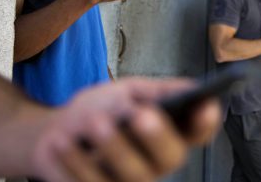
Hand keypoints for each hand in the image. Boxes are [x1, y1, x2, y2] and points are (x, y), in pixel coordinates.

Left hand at [30, 78, 220, 181]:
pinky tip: (61, 141)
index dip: (205, 122)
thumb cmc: (99, 111)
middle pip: (169, 158)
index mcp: (168, 135)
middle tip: (143, 115)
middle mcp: (154, 164)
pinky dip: (74, 161)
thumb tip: (189, 88)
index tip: (204, 103)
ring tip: (95, 121)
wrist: (56, 132)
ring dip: (114, 148)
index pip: (197, 132)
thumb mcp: (127, 92)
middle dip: (157, 136)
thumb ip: (155, 91)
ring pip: (131, 176)